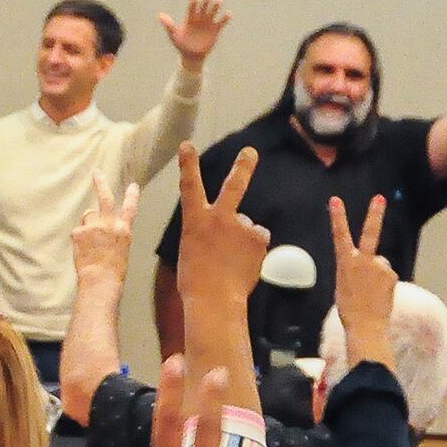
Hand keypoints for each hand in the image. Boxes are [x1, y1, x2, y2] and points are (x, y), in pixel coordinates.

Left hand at [71, 175, 138, 293]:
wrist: (101, 279)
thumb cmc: (114, 271)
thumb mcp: (122, 249)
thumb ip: (115, 234)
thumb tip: (104, 229)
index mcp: (124, 229)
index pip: (130, 208)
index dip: (132, 196)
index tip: (132, 186)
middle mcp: (109, 224)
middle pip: (105, 198)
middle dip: (101, 183)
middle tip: (97, 173)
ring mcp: (93, 226)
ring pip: (88, 216)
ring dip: (87, 224)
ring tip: (89, 241)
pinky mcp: (79, 232)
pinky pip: (77, 231)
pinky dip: (79, 238)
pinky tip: (82, 250)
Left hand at [159, 0, 231, 68]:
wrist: (191, 56)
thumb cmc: (181, 45)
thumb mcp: (174, 35)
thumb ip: (169, 25)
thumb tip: (160, 15)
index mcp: (190, 19)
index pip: (192, 7)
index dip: (194, 3)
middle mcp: (200, 19)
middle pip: (204, 7)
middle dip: (206, 2)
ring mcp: (208, 23)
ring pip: (213, 12)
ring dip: (216, 6)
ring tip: (218, 1)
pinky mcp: (215, 30)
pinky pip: (222, 22)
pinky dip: (225, 18)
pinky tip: (228, 14)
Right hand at [174, 143, 268, 307]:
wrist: (214, 301)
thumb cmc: (196, 281)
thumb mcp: (193, 250)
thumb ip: (212, 232)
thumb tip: (238, 227)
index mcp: (195, 221)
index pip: (189, 186)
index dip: (188, 164)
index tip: (187, 145)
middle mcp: (220, 217)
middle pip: (234, 186)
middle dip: (242, 167)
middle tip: (250, 151)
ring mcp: (242, 226)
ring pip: (246, 226)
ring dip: (243, 239)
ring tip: (232, 262)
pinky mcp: (259, 238)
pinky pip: (258, 239)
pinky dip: (254, 250)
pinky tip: (244, 264)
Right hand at [327, 194, 395, 376]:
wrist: (366, 326)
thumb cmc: (349, 309)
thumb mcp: (343, 285)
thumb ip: (356, 269)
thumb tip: (374, 263)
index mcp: (345, 264)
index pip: (340, 236)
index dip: (338, 217)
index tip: (336, 200)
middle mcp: (363, 261)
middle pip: (370, 233)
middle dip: (374, 214)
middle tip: (379, 198)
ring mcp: (380, 267)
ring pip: (379, 264)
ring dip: (377, 274)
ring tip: (370, 293)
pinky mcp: (392, 275)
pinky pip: (387, 274)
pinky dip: (384, 283)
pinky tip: (379, 296)